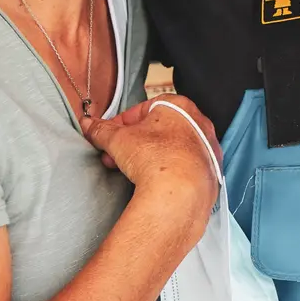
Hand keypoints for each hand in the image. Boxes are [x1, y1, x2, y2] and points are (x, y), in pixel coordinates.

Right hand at [84, 95, 219, 244]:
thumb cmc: (156, 158)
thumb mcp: (118, 140)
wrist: (180, 194)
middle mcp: (199, 124)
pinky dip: (169, 172)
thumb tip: (89, 124)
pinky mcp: (211, 173)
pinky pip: (185, 168)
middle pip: (158, 130)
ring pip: (172, 149)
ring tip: (131, 172)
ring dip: (150, 157)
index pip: (143, 109)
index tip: (110, 136)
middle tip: (116, 157)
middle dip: (132, 143)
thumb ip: (101, 129)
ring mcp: (208, 149)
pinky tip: (154, 182)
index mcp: (180, 106)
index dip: (121, 124)